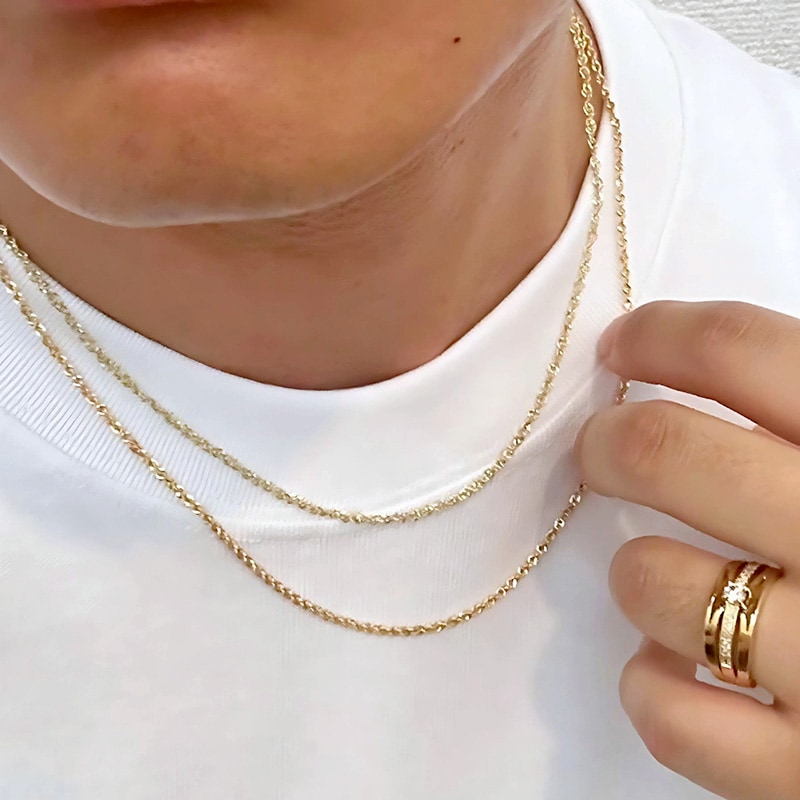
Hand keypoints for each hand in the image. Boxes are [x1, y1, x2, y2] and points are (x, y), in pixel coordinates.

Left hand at [574, 300, 799, 799]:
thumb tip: (711, 355)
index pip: (739, 349)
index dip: (661, 334)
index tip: (624, 348)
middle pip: (665, 451)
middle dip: (609, 442)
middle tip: (604, 449)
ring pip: (656, 584)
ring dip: (638, 572)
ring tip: (664, 572)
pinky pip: (673, 719)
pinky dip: (653, 686)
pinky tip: (679, 665)